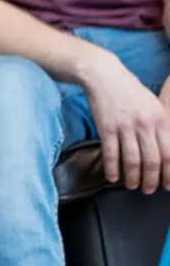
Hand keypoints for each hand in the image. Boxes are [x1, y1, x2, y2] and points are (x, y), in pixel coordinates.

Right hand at [82, 51, 169, 192]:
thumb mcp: (153, 105)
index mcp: (160, 118)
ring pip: (132, 160)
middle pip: (152, 160)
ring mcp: (125, 126)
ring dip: (133, 177)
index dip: (169, 173)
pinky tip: (113, 177)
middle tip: (150, 190)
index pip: (169, 153)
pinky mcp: (106, 127)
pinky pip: (111, 153)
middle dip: (152, 179)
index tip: (168, 184)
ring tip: (132, 186)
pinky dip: (112, 168)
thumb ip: (161, 126)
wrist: (104, 75)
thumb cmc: (130, 91)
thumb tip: (166, 151)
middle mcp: (145, 124)